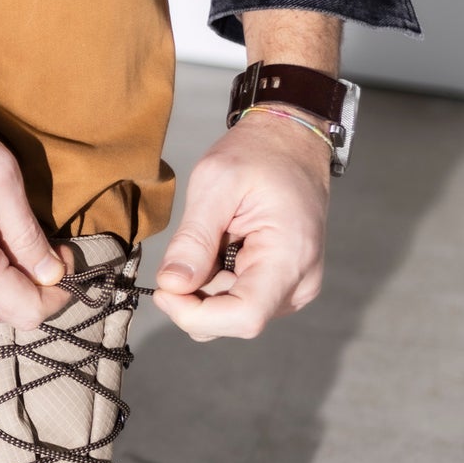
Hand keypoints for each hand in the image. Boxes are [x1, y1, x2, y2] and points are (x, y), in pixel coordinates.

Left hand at [152, 111, 331, 339]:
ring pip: (228, 315)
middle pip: (232, 321)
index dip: (196, 315)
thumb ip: (192, 238)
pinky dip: (214, 281)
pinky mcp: (279, 286)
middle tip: (185, 249)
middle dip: (194, 296)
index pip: (244, 318)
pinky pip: (235, 301)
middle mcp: (298, 283)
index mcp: (291, 258)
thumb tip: (171, 285)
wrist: (290, 142)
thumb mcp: (215, 183)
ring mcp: (291, 288)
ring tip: (213, 237)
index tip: (165, 289)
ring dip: (204, 286)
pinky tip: (221, 245)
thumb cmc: (258, 155)